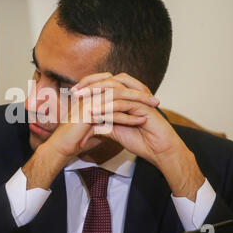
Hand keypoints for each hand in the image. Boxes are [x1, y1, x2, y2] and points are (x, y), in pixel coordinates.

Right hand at [23, 72, 157, 189]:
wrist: (60, 146)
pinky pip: (114, 113)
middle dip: (139, 92)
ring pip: (119, 97)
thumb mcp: (93, 122)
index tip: (147, 96)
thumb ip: (104, 116)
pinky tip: (141, 120)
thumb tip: (117, 117)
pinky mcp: (90, 114)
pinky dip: (129, 116)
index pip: (115, 84)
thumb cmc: (75, 135)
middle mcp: (90, 94)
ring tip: (154, 108)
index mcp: (90, 93)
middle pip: (119, 87)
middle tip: (155, 99)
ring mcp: (89, 102)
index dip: (132, 89)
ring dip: (138, 102)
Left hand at [74, 72, 204, 200]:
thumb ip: (102, 125)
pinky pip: (123, 104)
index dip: (89, 85)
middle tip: (75, 92)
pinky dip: (108, 107)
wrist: (159, 151)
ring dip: (97, 95)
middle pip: (110, 81)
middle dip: (91, 85)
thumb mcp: (115, 132)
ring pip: (116, 90)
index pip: (106, 83)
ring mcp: (139, 99)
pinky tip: (95, 112)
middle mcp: (133, 94)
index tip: (73, 93)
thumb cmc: (141, 141)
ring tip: (82, 100)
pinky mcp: (144, 107)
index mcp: (126, 96)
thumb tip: (87, 124)